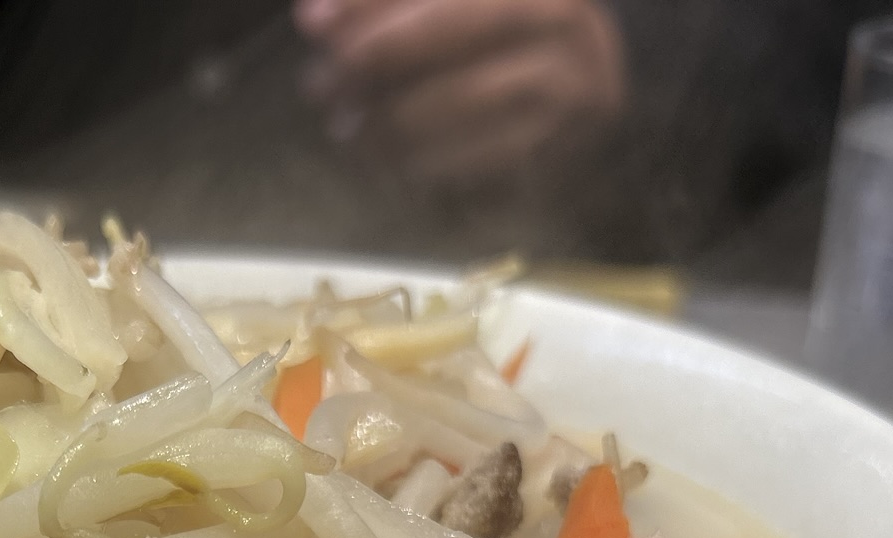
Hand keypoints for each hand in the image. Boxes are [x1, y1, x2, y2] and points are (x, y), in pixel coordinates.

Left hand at [294, 0, 626, 183]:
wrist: (581, 94)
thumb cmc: (491, 45)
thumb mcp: (443, 14)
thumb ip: (384, 8)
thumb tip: (313, 20)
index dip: (370, 0)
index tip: (310, 25)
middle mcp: (561, 18)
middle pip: (453, 25)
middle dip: (374, 57)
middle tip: (320, 86)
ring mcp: (574, 85)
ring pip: (465, 97)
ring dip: (390, 120)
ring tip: (347, 132)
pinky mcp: (565, 149)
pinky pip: (482, 162)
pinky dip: (425, 165)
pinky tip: (388, 166)